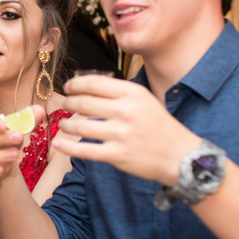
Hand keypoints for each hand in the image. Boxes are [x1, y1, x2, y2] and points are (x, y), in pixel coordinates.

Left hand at [52, 74, 199, 185]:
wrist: (181, 156)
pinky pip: (85, 150)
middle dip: (68, 103)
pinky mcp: (117, 155)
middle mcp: (126, 111)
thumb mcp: (144, 100)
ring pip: (80, 125)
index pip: (94, 83)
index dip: (75, 84)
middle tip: (63, 105)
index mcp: (133, 93)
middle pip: (83, 102)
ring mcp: (121, 134)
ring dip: (66, 124)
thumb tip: (87, 87)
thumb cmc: (159, 126)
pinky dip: (67, 147)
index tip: (68, 87)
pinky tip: (58, 144)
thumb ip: (119, 93)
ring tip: (63, 124)